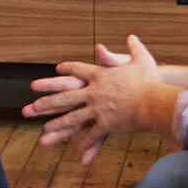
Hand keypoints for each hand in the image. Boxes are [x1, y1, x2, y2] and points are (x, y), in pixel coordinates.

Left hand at [24, 35, 170, 161]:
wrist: (154, 101)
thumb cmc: (150, 80)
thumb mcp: (142, 59)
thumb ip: (133, 47)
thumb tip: (131, 36)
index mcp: (100, 75)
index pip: (78, 70)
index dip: (67, 69)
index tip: (57, 69)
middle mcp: (94, 92)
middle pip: (65, 96)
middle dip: (48, 101)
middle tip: (33, 106)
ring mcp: (98, 109)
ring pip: (73, 118)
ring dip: (58, 125)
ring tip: (45, 131)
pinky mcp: (106, 124)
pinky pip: (92, 134)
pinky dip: (84, 143)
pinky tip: (76, 150)